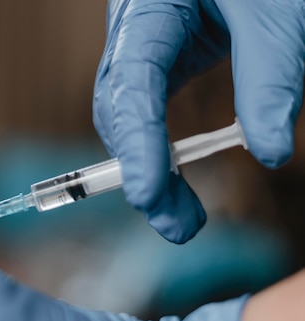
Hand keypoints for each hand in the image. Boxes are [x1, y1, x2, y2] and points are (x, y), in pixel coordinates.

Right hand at [93, 0, 304, 242]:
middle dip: (143, 170)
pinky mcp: (156, 60)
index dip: (137, 141)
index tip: (150, 195)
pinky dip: (157, 149)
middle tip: (180, 226)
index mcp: (148, 8)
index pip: (131, 80)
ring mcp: (139, 48)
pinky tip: (173, 176)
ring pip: (126, 117)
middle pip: (119, 109)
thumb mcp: (274, 10)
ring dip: (150, 169)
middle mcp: (131, 32)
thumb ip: (271, 74)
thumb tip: (271, 152)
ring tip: (181, 217)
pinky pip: (144, 111)